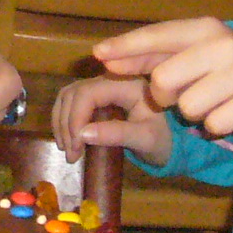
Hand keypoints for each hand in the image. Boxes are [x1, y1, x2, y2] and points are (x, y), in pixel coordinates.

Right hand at [52, 75, 172, 164]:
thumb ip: (117, 134)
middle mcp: (111, 78)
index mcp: (127, 84)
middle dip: (67, 124)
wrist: (172, 140)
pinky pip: (70, 102)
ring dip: (61, 122)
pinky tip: (67, 139)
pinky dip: (63, 120)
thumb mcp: (145, 139)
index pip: (88, 93)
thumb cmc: (163, 139)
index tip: (76, 146)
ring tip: (67, 148)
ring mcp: (102, 85)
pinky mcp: (96, 95)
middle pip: (73, 93)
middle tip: (71, 153)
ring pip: (67, 96)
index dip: (75, 118)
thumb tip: (82, 134)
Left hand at [94, 17, 232, 137]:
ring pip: (187, 107)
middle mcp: (225, 46)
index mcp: (204, 28)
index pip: (157, 35)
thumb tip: (103, 58)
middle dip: (163, 93)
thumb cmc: (215, 65)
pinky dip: (213, 124)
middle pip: (163, 79)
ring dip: (190, 110)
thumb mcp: (186, 53)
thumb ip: (145, 56)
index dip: (126, 46)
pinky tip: (225, 110)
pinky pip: (212, 124)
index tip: (98, 54)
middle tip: (181, 90)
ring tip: (208, 98)